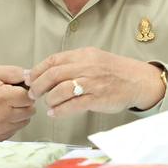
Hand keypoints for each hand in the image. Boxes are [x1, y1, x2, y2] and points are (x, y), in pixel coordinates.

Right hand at [0, 65, 35, 140]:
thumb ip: (13, 72)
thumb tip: (31, 76)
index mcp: (0, 98)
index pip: (29, 96)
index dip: (26, 90)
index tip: (18, 88)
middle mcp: (1, 117)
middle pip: (30, 110)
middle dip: (24, 102)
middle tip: (11, 96)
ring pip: (25, 121)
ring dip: (20, 113)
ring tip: (5, 105)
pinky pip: (15, 129)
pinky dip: (12, 122)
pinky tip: (0, 115)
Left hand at [26, 48, 165, 117]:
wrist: (138, 81)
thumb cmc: (115, 71)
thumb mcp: (94, 59)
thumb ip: (73, 63)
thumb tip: (46, 71)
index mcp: (84, 55)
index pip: (53, 60)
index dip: (37, 70)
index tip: (29, 79)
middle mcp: (87, 67)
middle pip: (53, 75)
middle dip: (38, 86)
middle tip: (34, 94)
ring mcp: (92, 83)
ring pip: (60, 91)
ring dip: (49, 100)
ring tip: (49, 104)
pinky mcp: (97, 98)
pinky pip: (71, 105)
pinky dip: (59, 110)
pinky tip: (55, 113)